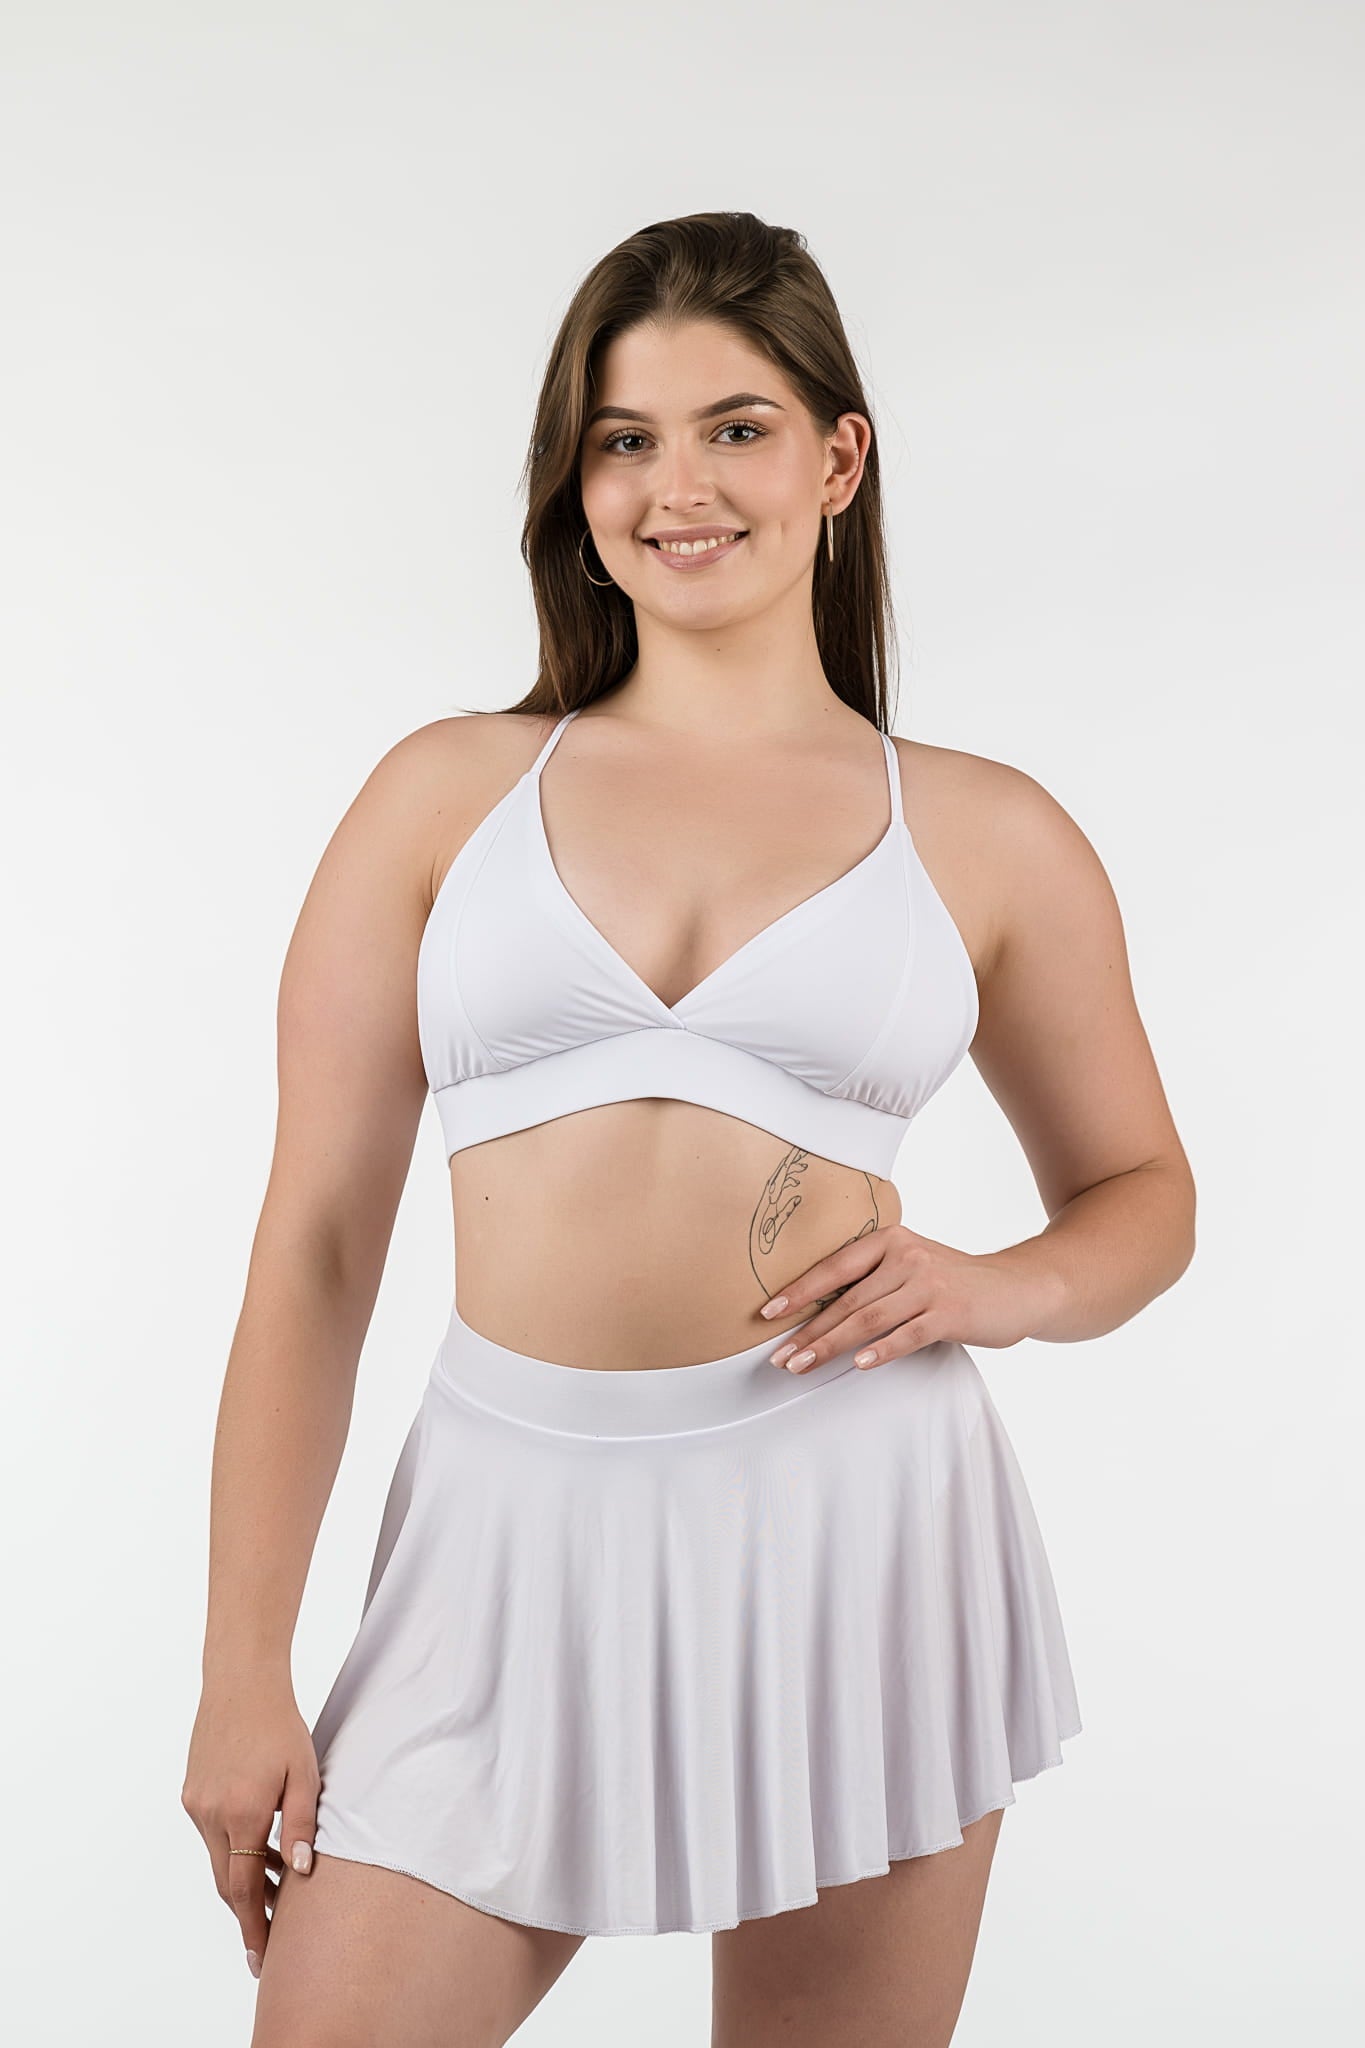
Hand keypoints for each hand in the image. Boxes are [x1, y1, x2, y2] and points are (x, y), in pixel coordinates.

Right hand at [182, 1678, 321, 1978]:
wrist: (240, 1681)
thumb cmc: (281, 1724)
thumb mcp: (304, 1774)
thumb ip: (303, 1826)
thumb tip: (302, 1873)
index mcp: (242, 1812)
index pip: (243, 1889)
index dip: (253, 1926)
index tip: (262, 1957)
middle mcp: (211, 1813)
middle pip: (226, 1881)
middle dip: (247, 1913)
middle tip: (269, 1940)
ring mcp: (196, 1803)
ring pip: (219, 1857)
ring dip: (243, 1877)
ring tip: (276, 1890)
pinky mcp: (191, 1792)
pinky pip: (212, 1833)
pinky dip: (233, 1848)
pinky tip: (259, 1846)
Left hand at [759, 1222, 1056, 1370]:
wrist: (1018, 1287)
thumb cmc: (955, 1281)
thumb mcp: (913, 1266)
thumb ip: (874, 1280)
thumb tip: (819, 1311)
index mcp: (891, 1240)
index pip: (835, 1267)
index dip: (799, 1291)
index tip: (768, 1313)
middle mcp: (907, 1256)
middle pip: (847, 1300)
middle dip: (809, 1332)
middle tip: (779, 1358)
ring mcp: (930, 1284)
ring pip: (868, 1319)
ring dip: (830, 1346)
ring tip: (801, 1367)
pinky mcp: (951, 1312)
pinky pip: (907, 1334)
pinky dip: (881, 1351)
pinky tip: (859, 1365)